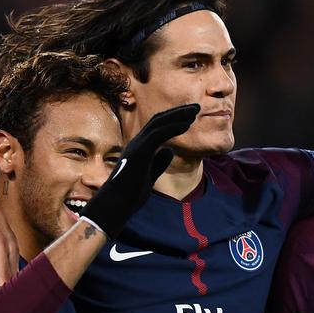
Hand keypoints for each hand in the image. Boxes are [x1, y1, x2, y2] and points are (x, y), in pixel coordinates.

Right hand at [80, 104, 199, 238]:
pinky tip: (186, 125)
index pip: (157, 127)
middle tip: (196, 108)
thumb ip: (158, 162)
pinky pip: (158, 134)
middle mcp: (137, 142)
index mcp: (139, 147)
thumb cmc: (130, 193)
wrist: (117, 204)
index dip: (173, 119)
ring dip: (178, 115)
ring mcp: (137, 145)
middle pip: (158, 120)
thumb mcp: (150, 175)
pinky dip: (173, 127)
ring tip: (195, 112)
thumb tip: (169, 150)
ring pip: (158, 123)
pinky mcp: (140, 152)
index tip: (190, 117)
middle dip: (178, 112)